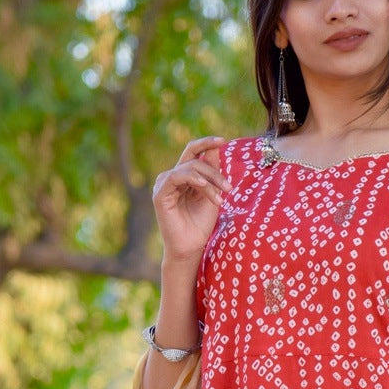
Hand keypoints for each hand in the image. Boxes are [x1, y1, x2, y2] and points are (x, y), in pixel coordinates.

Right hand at [152, 136, 228, 262]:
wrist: (190, 248)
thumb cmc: (201, 225)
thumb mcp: (212, 193)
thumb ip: (212, 171)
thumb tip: (217, 146)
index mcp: (183, 176)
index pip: (193, 151)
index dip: (206, 143)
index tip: (224, 140)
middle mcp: (172, 177)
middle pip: (194, 160)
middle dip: (215, 172)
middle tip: (229, 188)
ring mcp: (164, 184)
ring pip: (189, 168)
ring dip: (209, 180)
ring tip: (221, 197)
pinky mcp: (159, 194)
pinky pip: (176, 176)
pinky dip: (193, 179)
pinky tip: (204, 186)